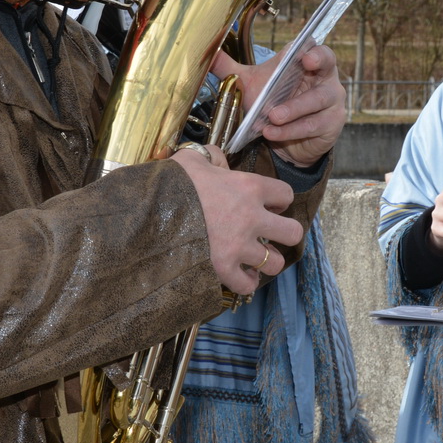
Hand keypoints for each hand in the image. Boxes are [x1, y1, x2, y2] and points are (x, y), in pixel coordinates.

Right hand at [172, 144, 304, 295]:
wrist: (149, 206)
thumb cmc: (173, 180)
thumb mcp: (194, 158)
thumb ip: (214, 157)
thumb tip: (220, 163)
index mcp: (249, 186)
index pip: (287, 194)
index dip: (279, 200)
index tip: (268, 204)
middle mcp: (252, 216)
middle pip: (293, 232)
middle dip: (283, 234)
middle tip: (268, 233)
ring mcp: (239, 244)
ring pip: (275, 263)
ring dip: (266, 261)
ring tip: (254, 257)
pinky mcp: (223, 266)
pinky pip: (248, 285)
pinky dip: (246, 282)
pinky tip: (240, 275)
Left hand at [211, 46, 345, 168]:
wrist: (284, 139)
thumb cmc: (272, 103)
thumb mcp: (251, 85)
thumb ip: (229, 70)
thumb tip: (206, 53)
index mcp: (310, 63)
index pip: (318, 48)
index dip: (315, 48)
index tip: (305, 52)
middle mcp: (326, 79)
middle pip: (327, 66)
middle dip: (316, 66)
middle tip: (304, 64)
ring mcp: (332, 102)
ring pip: (317, 101)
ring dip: (293, 109)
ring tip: (271, 117)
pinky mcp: (331, 125)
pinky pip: (312, 126)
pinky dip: (290, 130)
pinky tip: (272, 133)